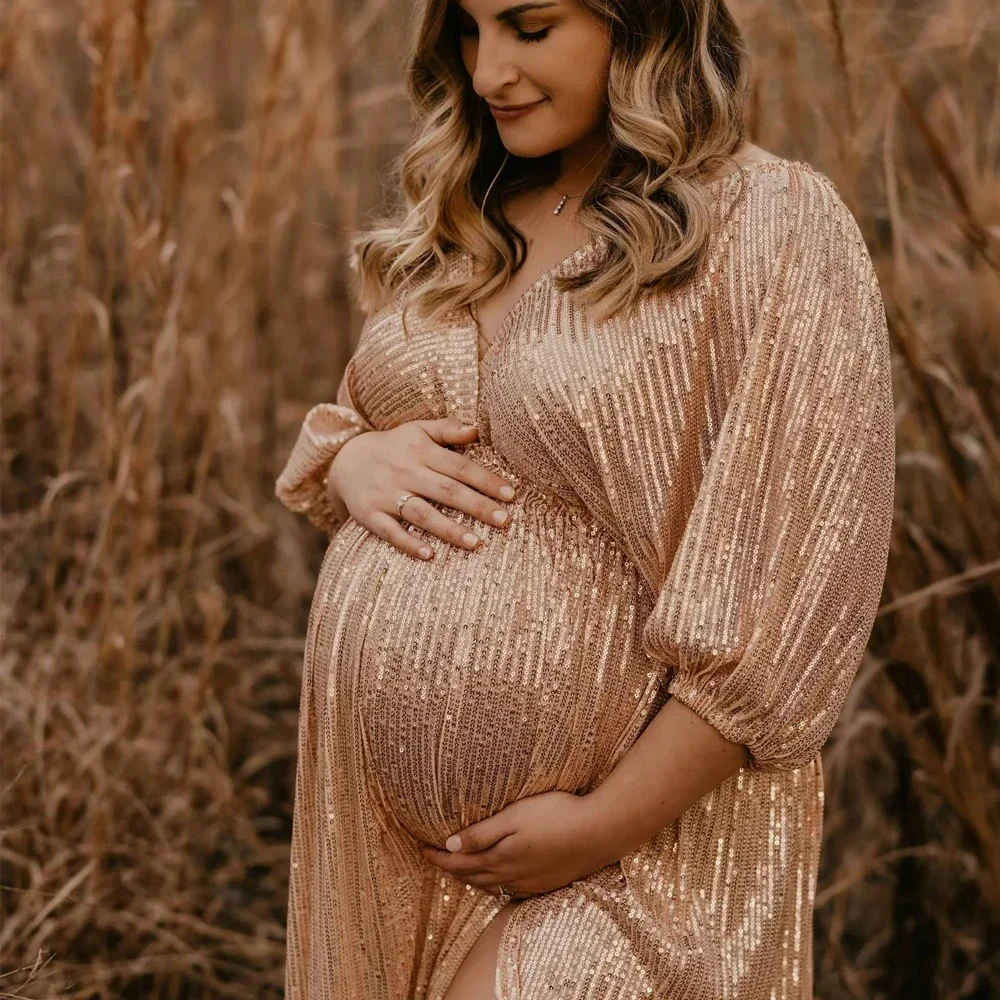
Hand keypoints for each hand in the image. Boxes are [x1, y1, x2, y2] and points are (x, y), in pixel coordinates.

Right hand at [327, 414, 515, 560]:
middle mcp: (405, 472)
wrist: (345, 460)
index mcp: (421, 451)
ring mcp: (386, 495)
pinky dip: (408, 543)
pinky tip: (429, 555)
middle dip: (477, 507)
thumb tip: (477, 429)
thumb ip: (447, 429)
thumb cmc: (394, 447)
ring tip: (477, 543)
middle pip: (446, 491)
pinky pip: (390, 531)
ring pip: (422, 514)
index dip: (485, 480)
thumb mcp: (418, 431)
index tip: (510, 495)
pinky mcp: (369, 514)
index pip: (459, 467)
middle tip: (505, 521)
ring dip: (449, 529)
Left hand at [417, 790, 617, 899]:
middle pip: (471, 876)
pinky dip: (494, 884)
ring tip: (458, 866)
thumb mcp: (514, 817)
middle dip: (449, 867)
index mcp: (499, 859)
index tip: (420, 846)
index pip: (458, 862)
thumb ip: (481, 833)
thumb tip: (449, 845)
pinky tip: (496, 877)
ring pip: (490, 885)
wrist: (600, 832)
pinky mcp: (545, 883)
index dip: (437, 855)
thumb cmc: (556, 815)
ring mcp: (529, 883)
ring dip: (470, 877)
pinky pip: (509, 889)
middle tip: (433, 855)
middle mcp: (511, 877)